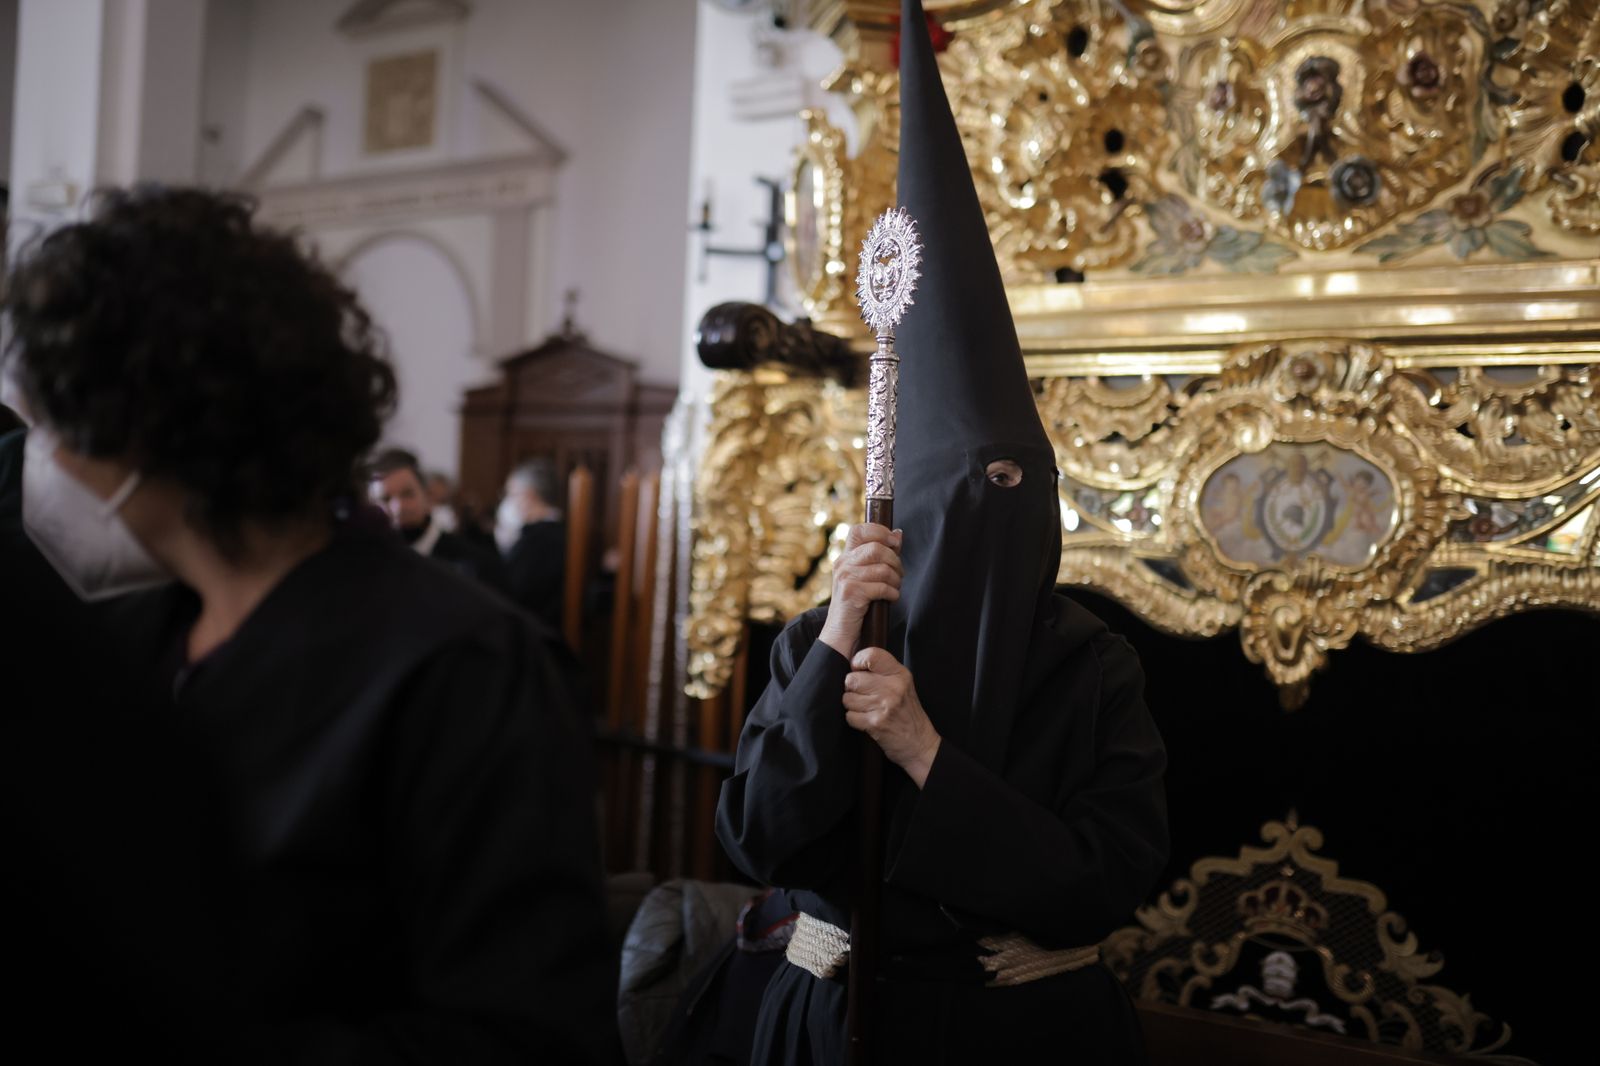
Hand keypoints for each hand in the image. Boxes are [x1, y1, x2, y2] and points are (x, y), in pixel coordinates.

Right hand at [818, 524, 902, 658]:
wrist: (840, 633)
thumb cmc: (857, 605)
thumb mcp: (865, 577)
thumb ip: (879, 556)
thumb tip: (897, 534)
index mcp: (845, 557)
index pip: (859, 530)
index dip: (879, 531)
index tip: (894, 542)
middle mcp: (842, 564)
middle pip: (876, 548)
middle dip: (895, 561)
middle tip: (899, 574)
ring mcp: (845, 578)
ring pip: (882, 568)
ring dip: (896, 580)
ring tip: (894, 588)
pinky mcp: (851, 593)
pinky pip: (882, 587)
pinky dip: (892, 593)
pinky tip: (890, 598)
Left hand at [842, 647, 940, 788]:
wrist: (919, 744)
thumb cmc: (907, 712)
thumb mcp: (903, 685)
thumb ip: (883, 672)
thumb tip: (853, 663)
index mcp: (900, 674)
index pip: (871, 655)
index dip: (857, 661)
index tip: (858, 670)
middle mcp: (893, 687)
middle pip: (852, 679)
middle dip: (852, 689)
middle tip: (864, 696)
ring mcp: (884, 705)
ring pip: (847, 698)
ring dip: (852, 706)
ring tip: (867, 709)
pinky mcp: (875, 723)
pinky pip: (849, 716)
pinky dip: (855, 720)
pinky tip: (867, 720)